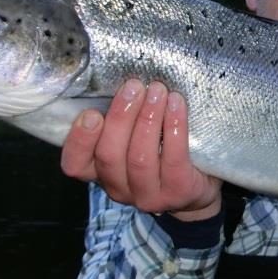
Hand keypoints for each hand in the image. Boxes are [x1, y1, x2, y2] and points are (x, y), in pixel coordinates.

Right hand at [60, 79, 221, 220]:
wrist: (202, 181)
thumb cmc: (161, 148)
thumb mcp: (132, 135)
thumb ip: (120, 119)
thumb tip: (120, 82)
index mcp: (100, 171)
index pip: (75, 164)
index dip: (80, 140)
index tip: (91, 112)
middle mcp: (119, 188)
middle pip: (109, 155)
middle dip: (121, 116)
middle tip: (134, 87)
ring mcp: (148, 196)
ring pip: (139, 158)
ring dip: (148, 118)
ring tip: (158, 91)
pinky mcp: (177, 192)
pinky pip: (173, 158)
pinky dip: (174, 126)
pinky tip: (177, 104)